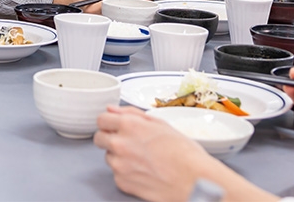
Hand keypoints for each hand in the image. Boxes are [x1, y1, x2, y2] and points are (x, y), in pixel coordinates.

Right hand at [53, 0, 125, 12]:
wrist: (65, 2)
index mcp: (92, 9)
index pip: (110, 2)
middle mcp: (95, 16)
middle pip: (112, 8)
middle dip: (122, 1)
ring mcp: (96, 18)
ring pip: (111, 11)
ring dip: (119, 4)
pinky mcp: (97, 17)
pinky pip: (107, 12)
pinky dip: (113, 6)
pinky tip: (117, 2)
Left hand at [95, 106, 273, 200]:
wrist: (195, 182)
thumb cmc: (185, 153)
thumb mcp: (161, 124)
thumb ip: (132, 114)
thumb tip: (113, 109)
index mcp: (128, 125)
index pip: (101, 119)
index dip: (109, 122)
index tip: (114, 126)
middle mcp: (119, 144)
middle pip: (99, 138)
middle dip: (109, 138)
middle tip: (126, 143)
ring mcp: (119, 165)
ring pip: (108, 157)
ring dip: (118, 157)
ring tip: (141, 159)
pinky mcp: (123, 183)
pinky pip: (117, 175)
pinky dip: (126, 173)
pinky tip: (143, 171)